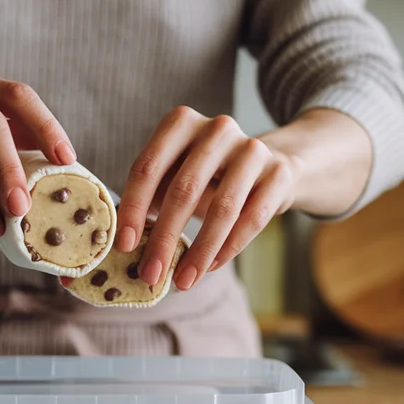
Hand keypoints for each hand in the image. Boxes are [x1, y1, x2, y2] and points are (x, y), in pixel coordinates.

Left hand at [116, 107, 298, 290]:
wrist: (271, 165)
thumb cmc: (208, 176)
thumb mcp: (175, 176)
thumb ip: (151, 199)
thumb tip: (125, 244)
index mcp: (181, 123)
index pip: (148, 167)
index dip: (134, 209)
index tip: (124, 246)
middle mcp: (217, 129)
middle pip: (184, 189)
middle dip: (164, 238)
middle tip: (151, 274)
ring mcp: (252, 149)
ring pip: (223, 207)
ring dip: (200, 251)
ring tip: (184, 281)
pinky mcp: (279, 172)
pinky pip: (253, 217)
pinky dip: (230, 247)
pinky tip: (211, 267)